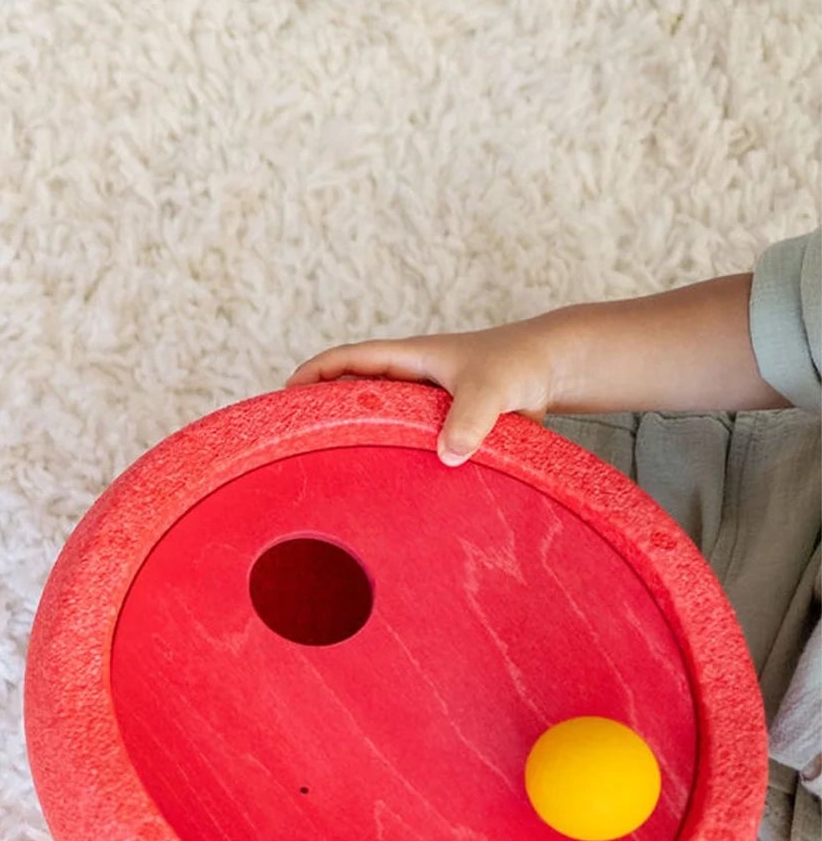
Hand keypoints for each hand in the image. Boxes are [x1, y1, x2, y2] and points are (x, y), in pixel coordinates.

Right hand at [287, 317, 563, 464]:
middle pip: (353, 391)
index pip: (347, 360)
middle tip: (296, 439)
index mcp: (409, 357)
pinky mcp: (445, 425)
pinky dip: (391, 456)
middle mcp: (410, 378)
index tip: (284, 396)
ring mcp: (426, 403)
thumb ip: (470, 418)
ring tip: (330, 467)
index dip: (312, 374)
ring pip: (379, 419)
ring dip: (357, 436)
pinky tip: (385, 483)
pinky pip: (408, 440)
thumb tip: (447, 456)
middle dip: (322, 409)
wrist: (556, 367)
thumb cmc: (519, 364)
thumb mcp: (493, 388)